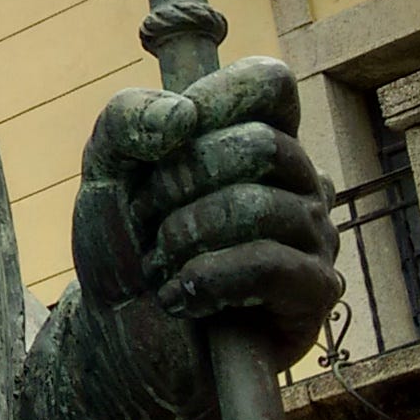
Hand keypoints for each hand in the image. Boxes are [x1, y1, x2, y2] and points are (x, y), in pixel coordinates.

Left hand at [71, 57, 339, 367]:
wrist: (121, 337)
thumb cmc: (125, 247)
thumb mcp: (105, 172)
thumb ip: (126, 120)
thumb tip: (183, 116)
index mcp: (255, 134)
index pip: (269, 82)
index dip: (215, 97)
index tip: (165, 140)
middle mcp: (296, 180)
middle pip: (259, 145)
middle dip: (180, 183)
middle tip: (149, 220)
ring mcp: (312, 235)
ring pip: (258, 206)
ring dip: (183, 238)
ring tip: (160, 265)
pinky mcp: (314, 293)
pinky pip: (269, 265)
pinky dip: (206, 279)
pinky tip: (180, 297)